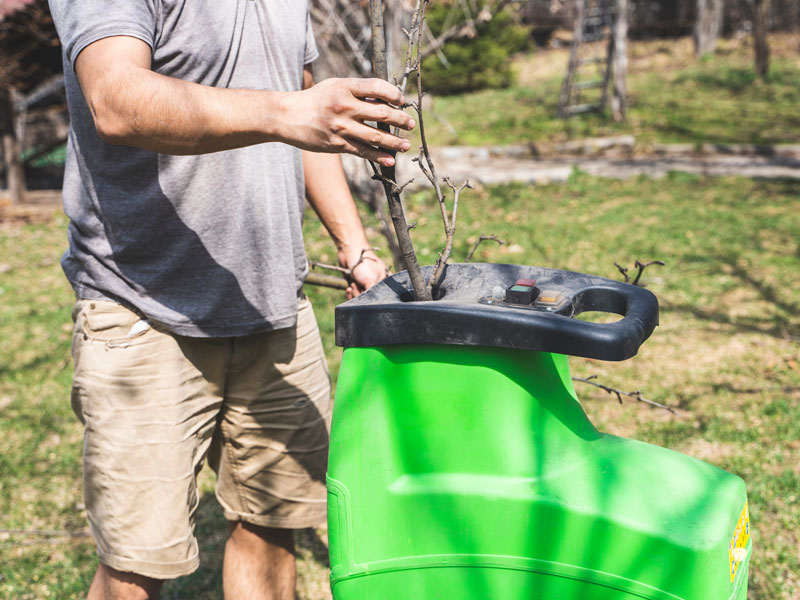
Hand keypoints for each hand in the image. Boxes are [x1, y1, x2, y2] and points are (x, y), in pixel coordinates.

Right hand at [282, 78, 414, 166]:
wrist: (289, 117)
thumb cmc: (316, 100)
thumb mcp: (335, 87)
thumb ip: (358, 92)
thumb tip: (386, 99)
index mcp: (345, 87)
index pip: (377, 87)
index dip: (394, 94)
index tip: (402, 101)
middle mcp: (344, 106)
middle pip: (381, 113)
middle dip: (400, 119)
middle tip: (411, 124)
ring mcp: (341, 127)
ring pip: (375, 136)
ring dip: (394, 142)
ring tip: (406, 145)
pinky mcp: (337, 144)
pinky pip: (363, 151)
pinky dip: (378, 157)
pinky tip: (390, 160)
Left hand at [338, 248, 389, 298]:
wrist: (349, 253)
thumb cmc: (364, 265)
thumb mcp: (371, 281)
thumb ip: (371, 295)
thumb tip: (370, 305)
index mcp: (384, 281)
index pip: (381, 296)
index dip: (373, 299)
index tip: (366, 294)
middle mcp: (376, 283)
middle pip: (369, 298)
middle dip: (361, 295)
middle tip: (358, 287)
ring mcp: (366, 283)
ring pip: (360, 297)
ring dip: (355, 294)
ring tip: (352, 286)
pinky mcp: (356, 283)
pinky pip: (354, 294)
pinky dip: (350, 293)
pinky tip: (348, 288)